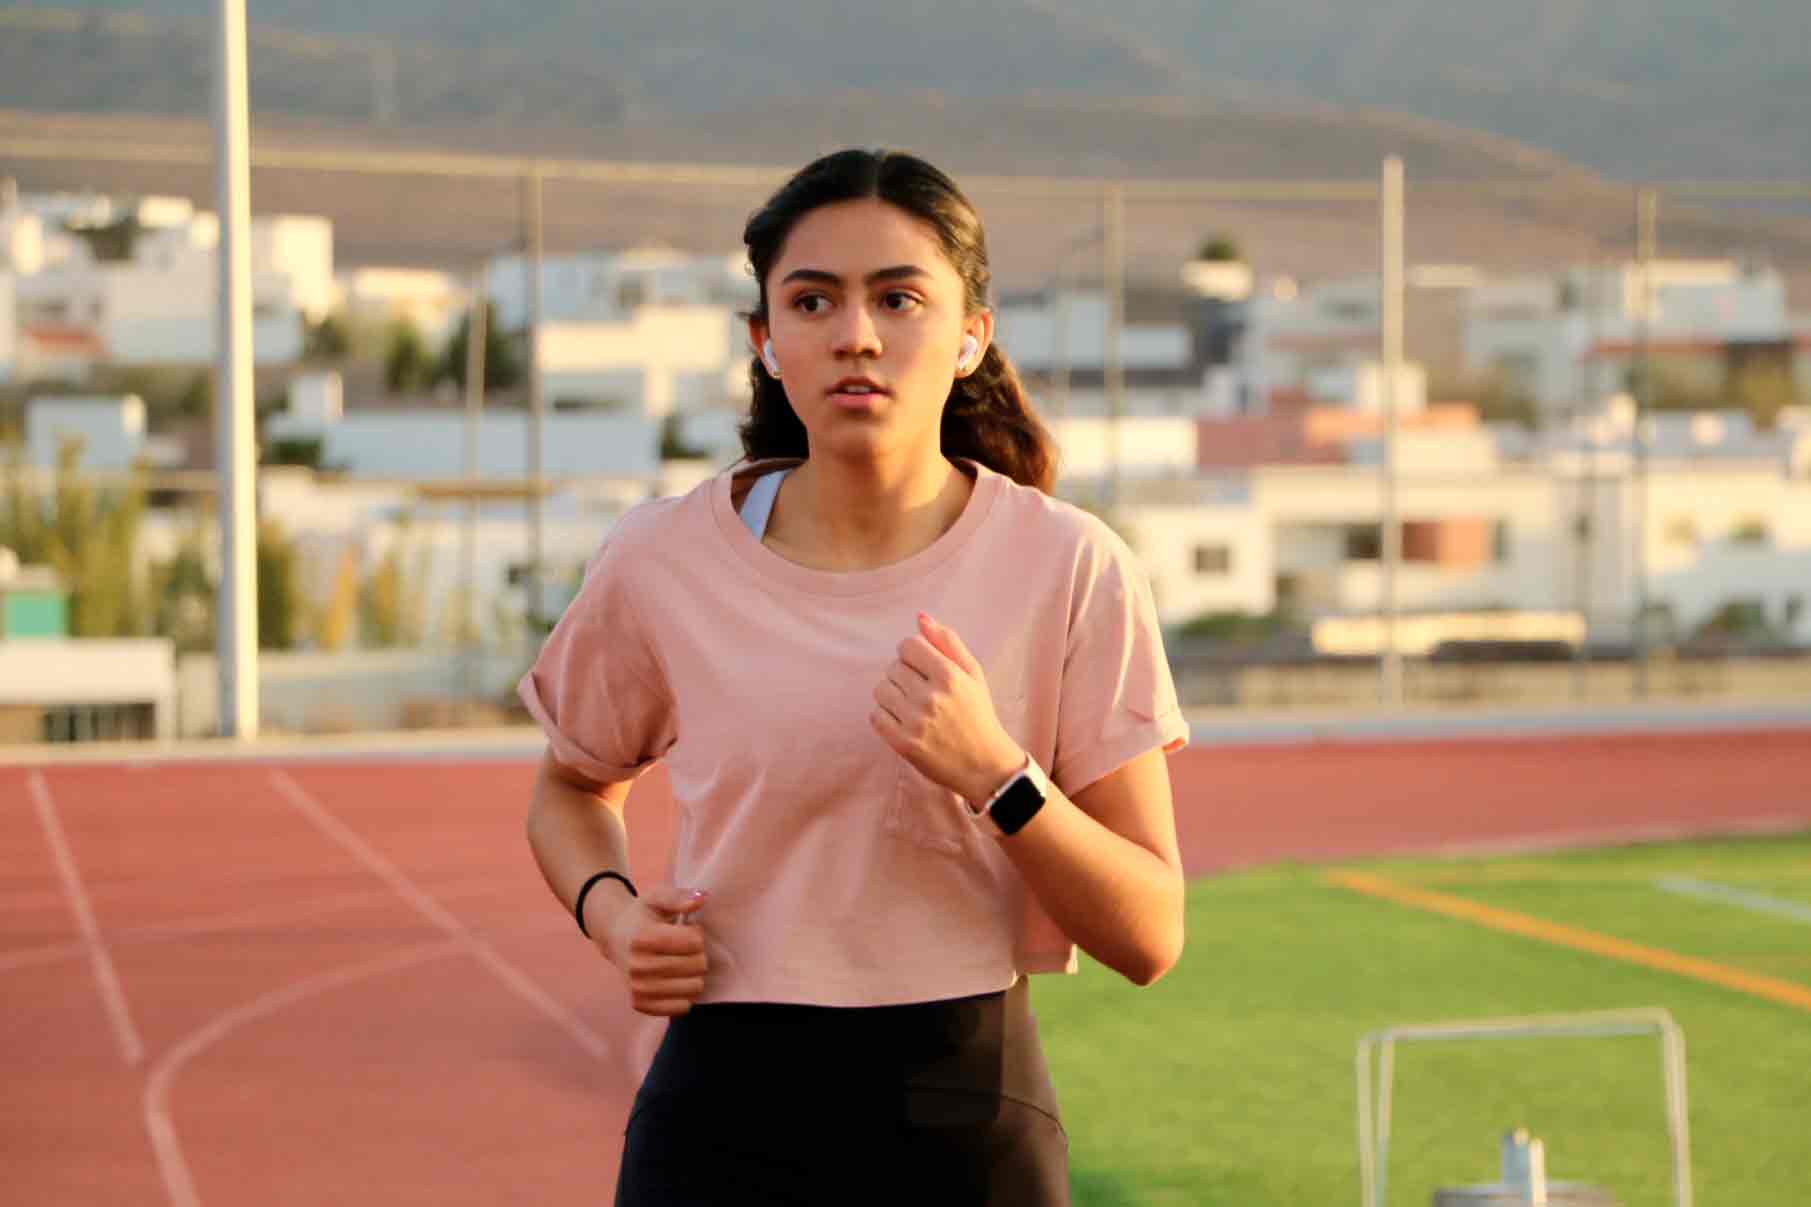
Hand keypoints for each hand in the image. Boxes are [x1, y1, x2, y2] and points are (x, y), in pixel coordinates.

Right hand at [597, 885, 709, 1016]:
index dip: (697, 932)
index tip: (685, 929)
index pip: (696, 941)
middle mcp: (638, 966)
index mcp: (643, 938)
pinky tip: (676, 980)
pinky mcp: (641, 1005)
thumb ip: (679, 897)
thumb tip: (702, 899)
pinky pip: (682, 1007)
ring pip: (694, 987)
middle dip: (698, 953)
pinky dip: (685, 994)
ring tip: (679, 961)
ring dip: (694, 974)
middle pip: (698, 964)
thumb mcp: (657, 898)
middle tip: (683, 947)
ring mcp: (638, 988)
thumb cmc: (643, 916)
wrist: (616, 937)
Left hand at [870, 612, 1026, 805]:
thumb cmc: (978, 714)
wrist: (984, 765)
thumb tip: (920, 617)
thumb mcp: (973, 674)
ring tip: (910, 705)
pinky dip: (885, 716)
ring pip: (880, 690)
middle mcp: (931, 697)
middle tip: (920, 690)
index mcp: (949, 676)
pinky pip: (875, 716)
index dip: (912, 653)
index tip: (922, 667)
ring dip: (892, 695)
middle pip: (893, 667)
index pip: (907, 645)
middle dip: (903, 675)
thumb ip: (948, 642)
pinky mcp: (903, 743)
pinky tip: (903, 721)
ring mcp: (915, 722)